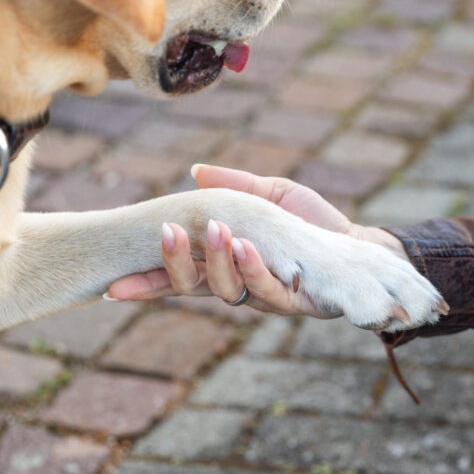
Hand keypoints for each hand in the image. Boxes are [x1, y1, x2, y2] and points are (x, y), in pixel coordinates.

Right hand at [106, 164, 408, 317]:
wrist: (360, 247)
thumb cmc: (311, 223)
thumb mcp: (271, 196)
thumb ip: (235, 187)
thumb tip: (196, 172)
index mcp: (223, 263)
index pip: (177, 275)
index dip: (146, 282)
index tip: (113, 286)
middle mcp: (238, 284)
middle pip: (193, 285)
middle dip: (175, 263)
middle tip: (167, 232)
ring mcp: (264, 296)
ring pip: (227, 290)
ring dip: (218, 259)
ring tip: (218, 229)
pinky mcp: (294, 301)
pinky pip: (267, 291)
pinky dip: (253, 268)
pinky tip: (245, 246)